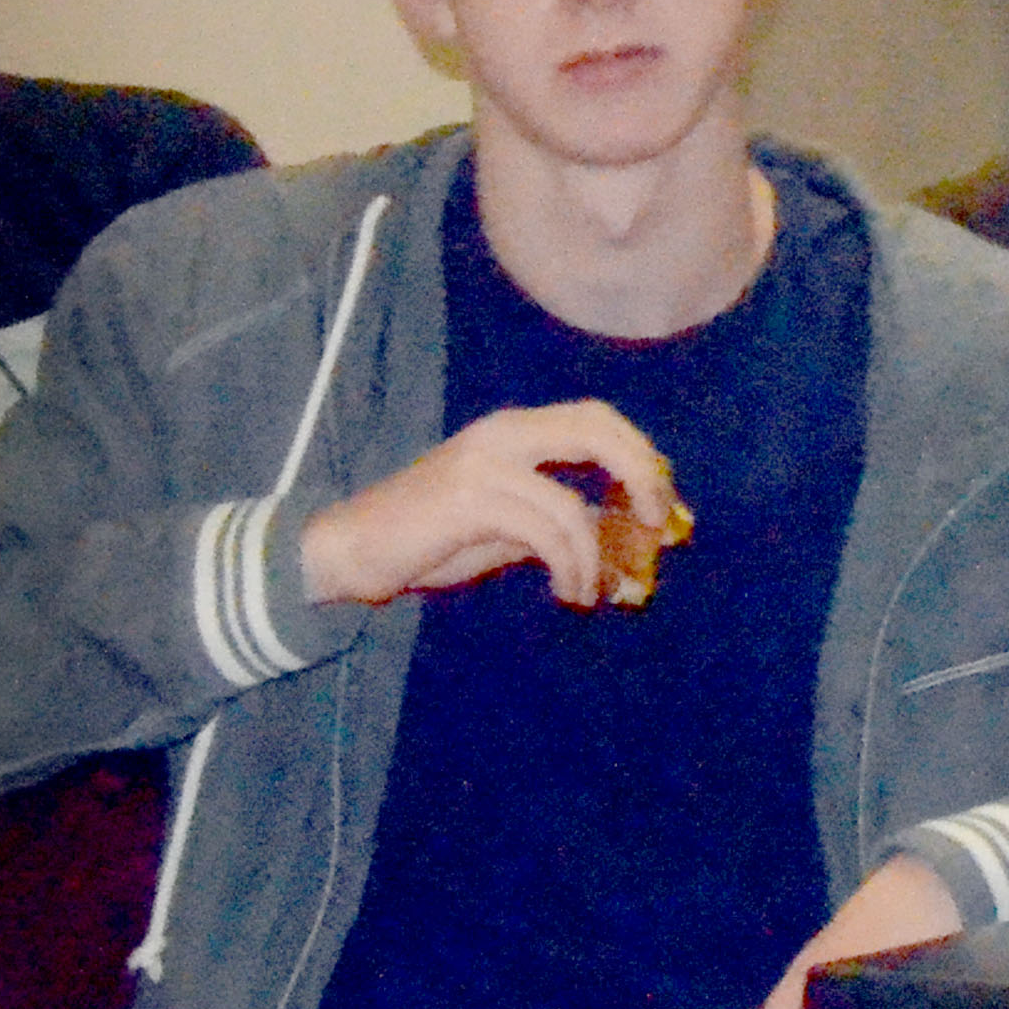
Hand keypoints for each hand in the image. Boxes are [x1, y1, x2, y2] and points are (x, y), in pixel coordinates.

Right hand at [298, 403, 679, 609]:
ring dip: (594, 557)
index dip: (638, 450)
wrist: (350, 548)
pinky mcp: (471, 502)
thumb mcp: (504, 521)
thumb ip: (555, 517)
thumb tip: (617, 534)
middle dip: (640, 474)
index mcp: (514, 429)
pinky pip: (547, 534)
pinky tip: (568, 592)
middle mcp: (504, 434)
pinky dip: (570, 568)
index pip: (595, 416)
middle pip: (597, 430)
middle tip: (653, 521)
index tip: (657, 495)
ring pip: (572, 505)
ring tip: (588, 592)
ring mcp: (486, 464)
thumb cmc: (430, 537)